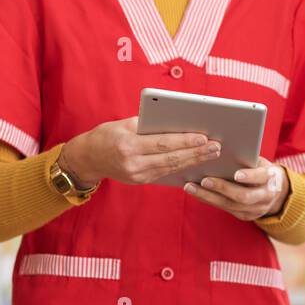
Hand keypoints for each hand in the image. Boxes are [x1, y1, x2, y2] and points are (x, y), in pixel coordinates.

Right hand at [58, 117, 220, 187]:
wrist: (87, 159)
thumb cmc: (106, 135)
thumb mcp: (123, 124)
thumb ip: (147, 124)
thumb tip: (177, 122)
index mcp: (128, 145)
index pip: (162, 143)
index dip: (185, 142)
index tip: (204, 138)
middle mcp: (133, 163)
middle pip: (171, 158)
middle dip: (196, 153)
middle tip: (216, 146)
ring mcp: (137, 176)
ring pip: (171, 168)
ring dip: (193, 161)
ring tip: (212, 153)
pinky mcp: (141, 181)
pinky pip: (166, 174)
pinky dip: (183, 167)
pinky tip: (198, 162)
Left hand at [184, 157, 290, 219]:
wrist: (275, 191)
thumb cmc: (261, 169)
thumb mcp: (260, 162)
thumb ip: (246, 160)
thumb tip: (219, 150)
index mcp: (271, 178)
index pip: (261, 177)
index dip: (250, 176)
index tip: (236, 174)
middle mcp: (265, 197)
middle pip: (243, 196)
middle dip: (223, 188)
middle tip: (205, 180)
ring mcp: (255, 210)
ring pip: (229, 205)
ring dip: (208, 196)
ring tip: (190, 187)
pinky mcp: (244, 216)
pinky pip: (224, 208)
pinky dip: (208, 199)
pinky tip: (195, 192)